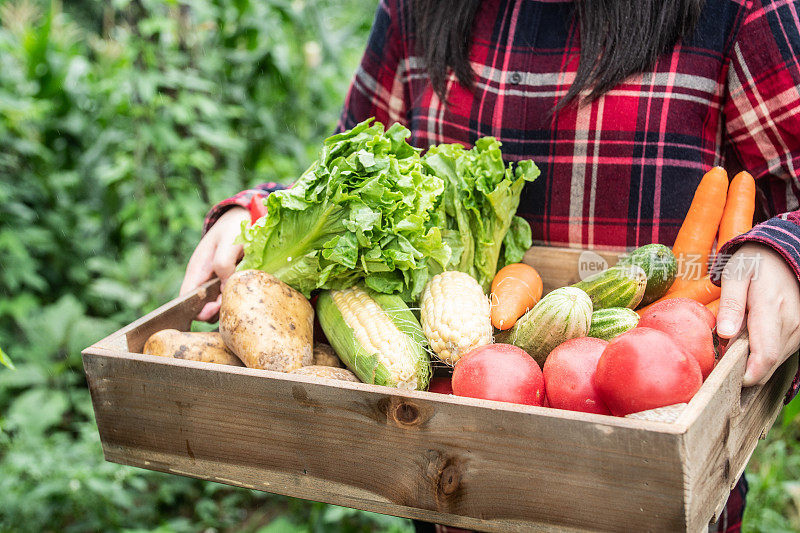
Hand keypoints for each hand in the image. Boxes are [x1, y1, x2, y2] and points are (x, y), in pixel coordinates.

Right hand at [180, 207, 249, 320]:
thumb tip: (225, 289)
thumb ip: (223, 264)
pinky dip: (236, 297)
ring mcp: (215, 280)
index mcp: (197, 270)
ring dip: (228, 304)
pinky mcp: (227, 281)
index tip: (218, 304)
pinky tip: (247, 289)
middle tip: (235, 300)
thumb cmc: (234, 227)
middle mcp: (204, 279)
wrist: (244, 216)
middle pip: (202, 307)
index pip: (187, 300)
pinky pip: (228, 296)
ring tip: (243, 293)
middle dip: (217, 310)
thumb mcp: (228, 242)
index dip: (200, 309)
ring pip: (216, 304)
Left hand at [717, 243, 799, 385]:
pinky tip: (751, 339)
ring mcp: (799, 329)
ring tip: (737, 339)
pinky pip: (781, 353)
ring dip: (754, 359)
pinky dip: (763, 353)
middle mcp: (791, 324)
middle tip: (724, 354)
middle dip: (744, 367)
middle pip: (768, 364)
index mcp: (771, 310)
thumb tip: (726, 334)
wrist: (783, 255)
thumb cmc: (754, 263)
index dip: (748, 375)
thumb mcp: (735, 276)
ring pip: (775, 361)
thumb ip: (731, 305)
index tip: (728, 378)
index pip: (765, 356)